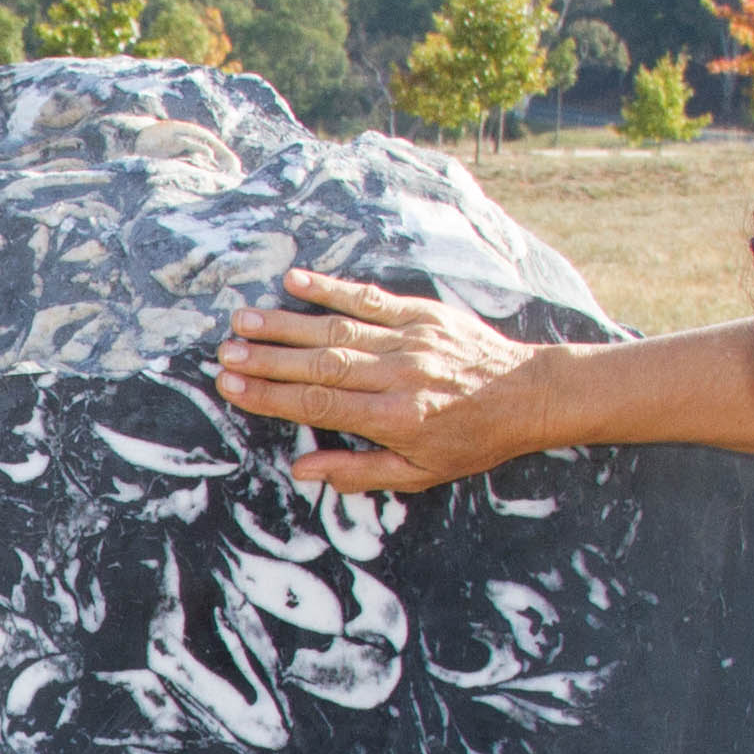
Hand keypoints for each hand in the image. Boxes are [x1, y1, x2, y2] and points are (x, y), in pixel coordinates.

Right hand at [215, 271, 550, 491]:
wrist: (529, 395)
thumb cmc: (472, 440)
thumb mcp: (419, 473)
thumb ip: (357, 471)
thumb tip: (301, 470)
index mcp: (395, 418)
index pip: (319, 404)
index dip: (271, 396)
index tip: (232, 387)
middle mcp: (399, 375)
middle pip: (319, 364)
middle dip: (267, 358)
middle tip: (224, 353)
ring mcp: (410, 339)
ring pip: (336, 329)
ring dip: (286, 323)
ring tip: (243, 320)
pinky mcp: (423, 313)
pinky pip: (370, 299)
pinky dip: (331, 288)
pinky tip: (295, 280)